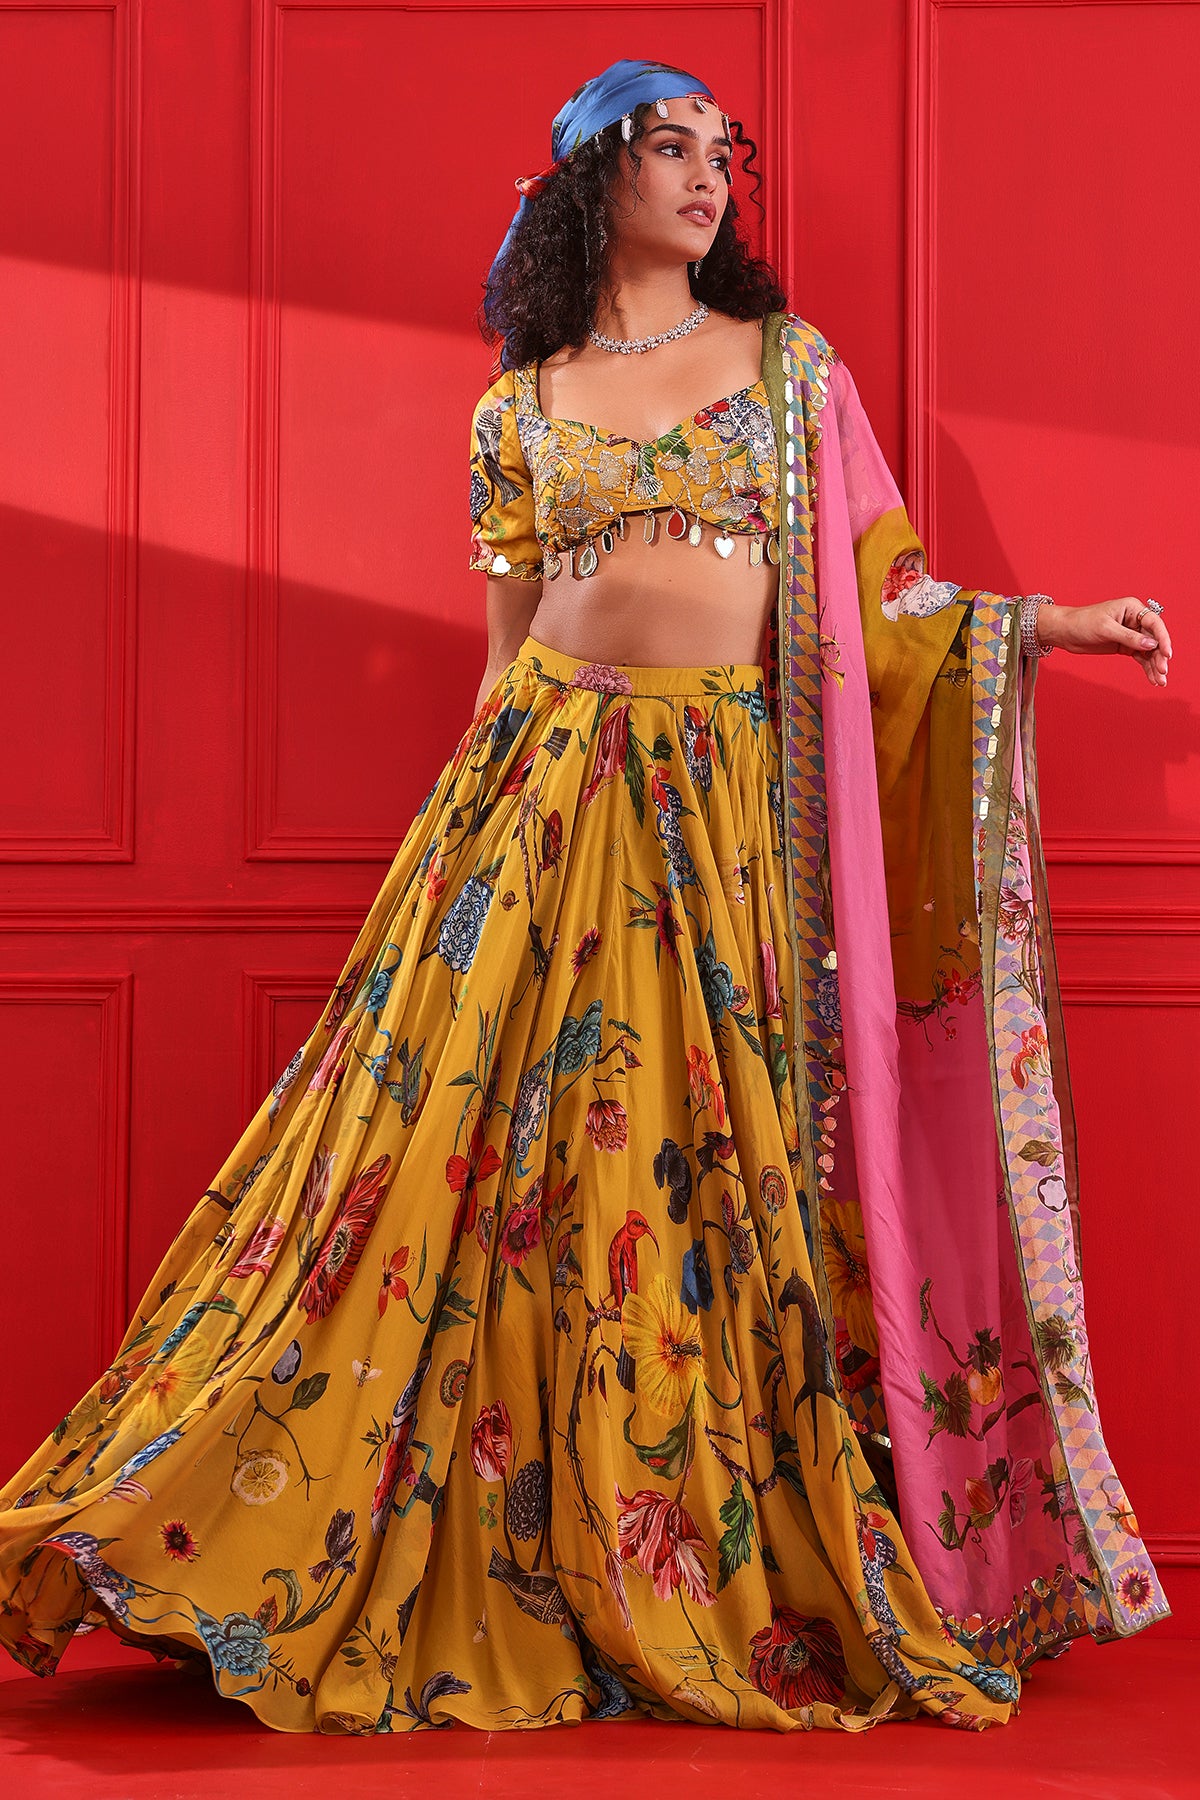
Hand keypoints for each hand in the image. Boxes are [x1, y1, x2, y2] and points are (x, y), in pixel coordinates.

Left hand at [1036, 597, 1171, 687]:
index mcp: (1132, 608)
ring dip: (1155, 665)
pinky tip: (1152, 679)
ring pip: (1149, 651)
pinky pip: (1140, 657)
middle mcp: (1134, 620)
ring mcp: (1131, 634)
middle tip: (1162, 672)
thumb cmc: (1082, 622)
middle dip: (1160, 656)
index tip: (1167, 654)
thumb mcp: (1105, 628)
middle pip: (1154, 639)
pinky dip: (1146, 668)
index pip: (1154, 623)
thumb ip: (1129, 637)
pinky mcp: (1124, 646)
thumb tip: (1151, 644)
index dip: (1163, 639)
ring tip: (1160, 681)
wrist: (1064, 631)